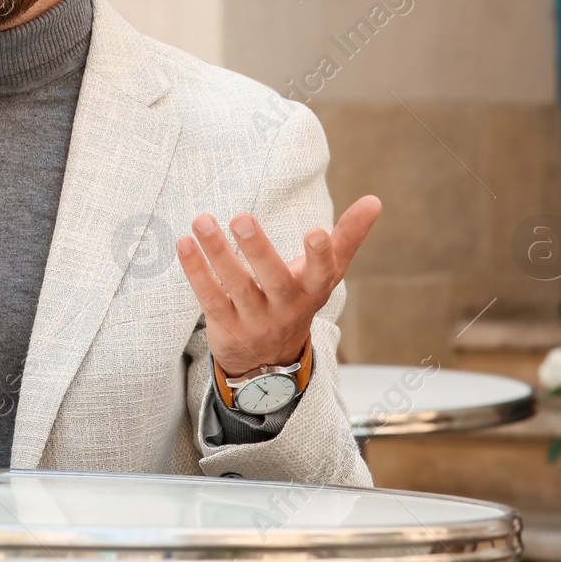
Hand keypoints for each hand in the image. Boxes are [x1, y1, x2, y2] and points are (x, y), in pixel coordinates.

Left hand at [175, 195, 380, 378]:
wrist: (269, 361)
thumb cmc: (298, 298)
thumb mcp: (325, 275)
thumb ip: (347, 238)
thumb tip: (376, 200)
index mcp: (312, 291)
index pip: (322, 274)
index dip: (320, 255)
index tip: (316, 232)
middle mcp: (285, 308)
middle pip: (273, 279)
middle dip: (258, 250)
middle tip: (241, 218)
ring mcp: (255, 320)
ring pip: (235, 286)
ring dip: (217, 252)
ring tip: (202, 221)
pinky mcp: (226, 327)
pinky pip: (209, 297)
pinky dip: (196, 271)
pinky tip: (184, 244)